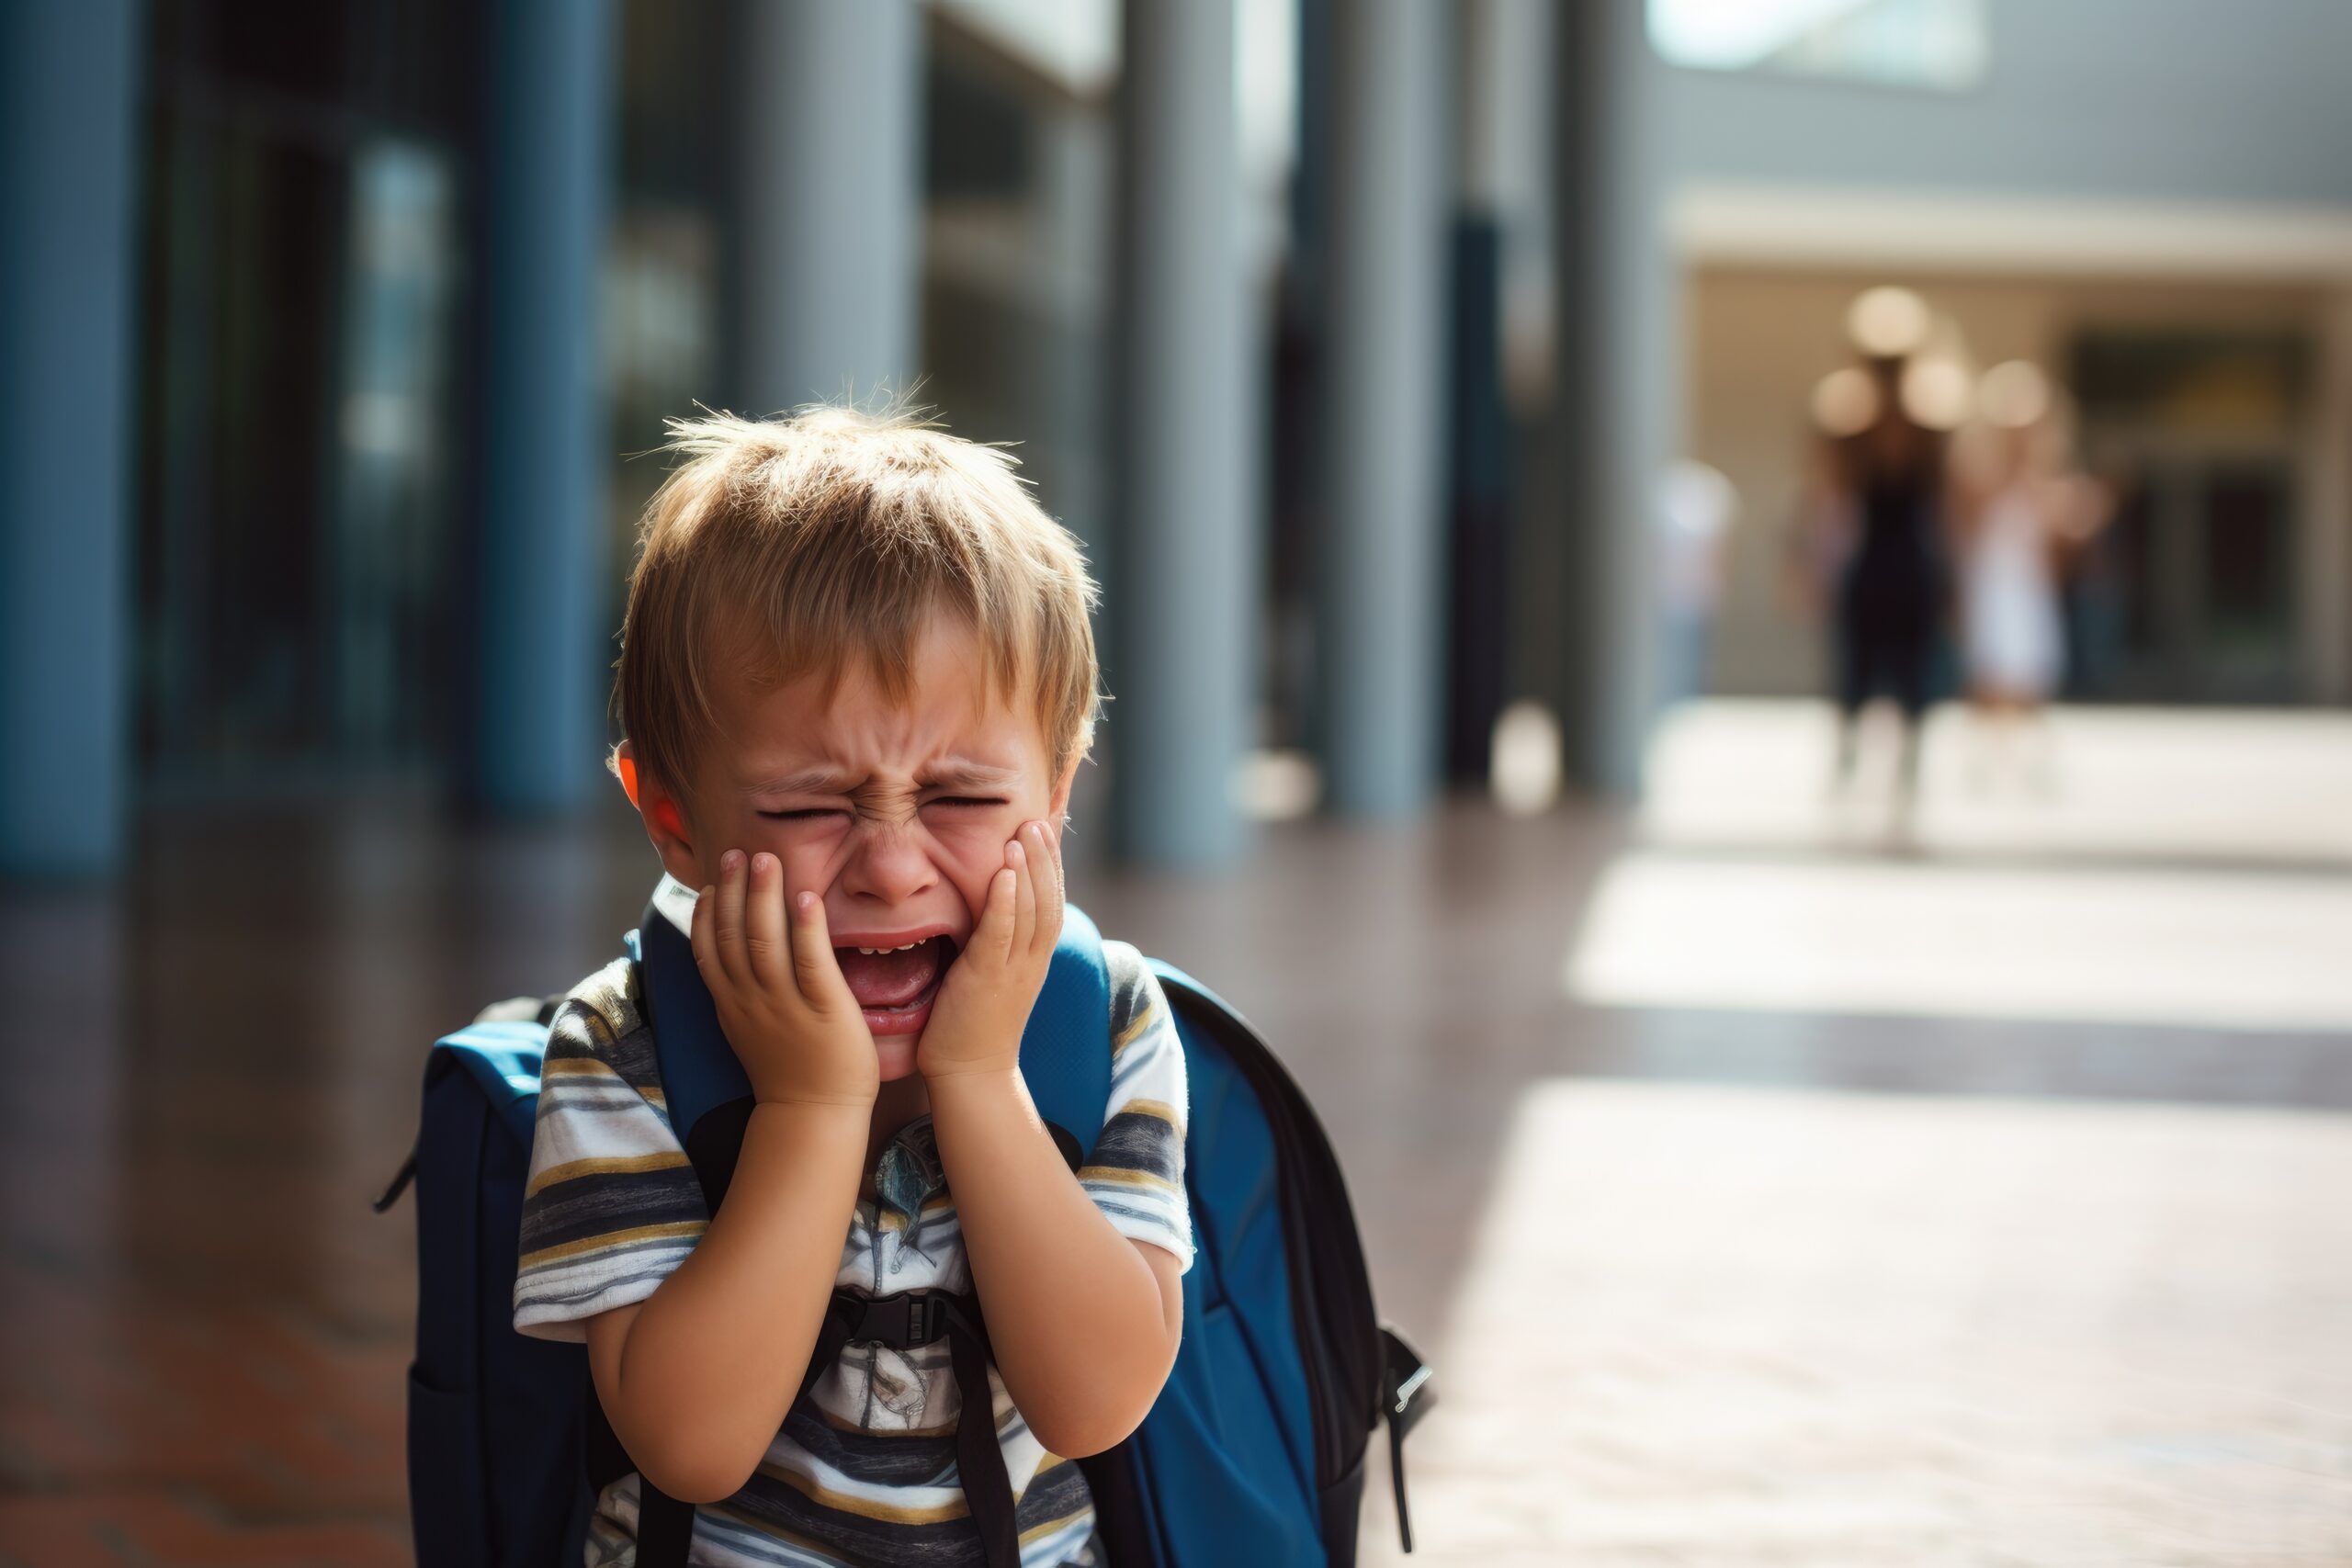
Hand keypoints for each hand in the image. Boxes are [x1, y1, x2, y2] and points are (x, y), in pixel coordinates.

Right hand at [690, 849, 878, 1108]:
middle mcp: (751, 1000)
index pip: (708, 948)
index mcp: (732, 1004)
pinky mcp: (823, 1009)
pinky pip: (810, 961)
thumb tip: (736, 955)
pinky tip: (806, 898)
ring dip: (763, 896)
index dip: (707, 911)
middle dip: (733, 889)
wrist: (813, 1116)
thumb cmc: (789, 1069)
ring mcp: (785, 1005)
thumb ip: (741, 991)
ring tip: (766, 860)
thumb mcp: (749, 1028)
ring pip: (764, 941)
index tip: (711, 879)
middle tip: (739, 852)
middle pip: (733, 934)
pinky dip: (805, 927)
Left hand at [918, 820, 1064, 1081]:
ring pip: (1030, 912)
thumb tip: (990, 905)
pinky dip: (1004, 902)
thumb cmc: (973, 1023)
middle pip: (1049, 900)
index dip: (1053, 864)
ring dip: (1029, 869)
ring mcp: (1013, 971)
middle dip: (1046, 858)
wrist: (971, 1076)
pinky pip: (1000, 935)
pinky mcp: (986, 980)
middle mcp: (1032, 961)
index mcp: (1035, 958)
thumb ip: (998, 940)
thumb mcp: (995, 974)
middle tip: (1039, 820)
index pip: (1052, 902)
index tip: (1047, 828)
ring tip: (1024, 832)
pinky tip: (1004, 873)